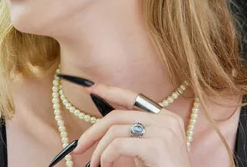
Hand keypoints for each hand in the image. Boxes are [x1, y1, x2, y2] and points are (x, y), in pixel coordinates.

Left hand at [73, 83, 191, 166]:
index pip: (132, 97)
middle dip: (93, 131)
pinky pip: (118, 145)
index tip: (88, 87)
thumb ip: (132, 134)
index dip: (108, 90)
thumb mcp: (147, 149)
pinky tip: (107, 166)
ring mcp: (164, 131)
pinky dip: (106, 157)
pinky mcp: (158, 145)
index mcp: (165, 117)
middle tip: (79, 147)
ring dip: (99, 151)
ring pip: (115, 131)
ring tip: (97, 165)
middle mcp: (166, 119)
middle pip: (117, 116)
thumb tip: (101, 129)